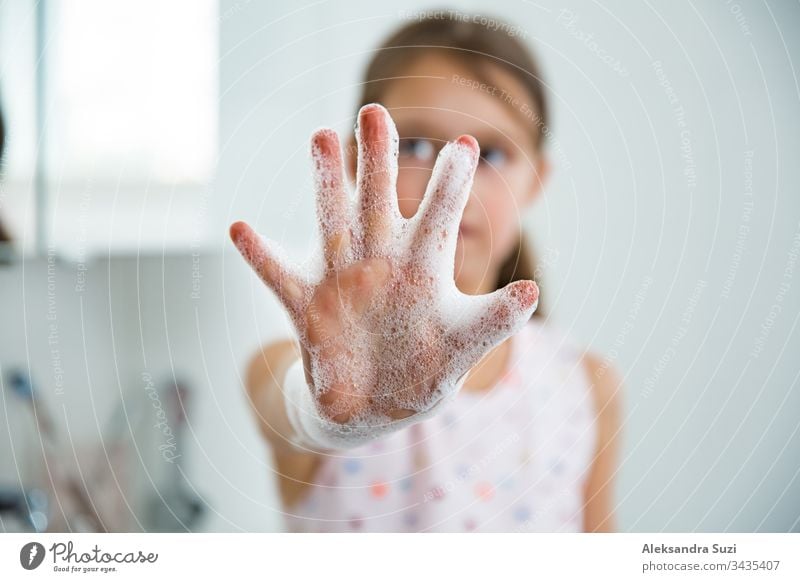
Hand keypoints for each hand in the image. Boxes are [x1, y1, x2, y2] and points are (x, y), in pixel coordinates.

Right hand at [230, 104, 537, 442]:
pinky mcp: (306, 306)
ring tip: (321, 137)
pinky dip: (260, 256)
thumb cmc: (425, 368)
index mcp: (423, 266)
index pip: (438, 215)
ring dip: (325, 184)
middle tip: (376, 111)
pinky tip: (241, 228)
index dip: (450, 183)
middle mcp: (380, 259)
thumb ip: (495, 319)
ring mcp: (340, 278)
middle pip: (378, 199)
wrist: (375, 405)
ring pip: (331, 220)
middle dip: (378, 159)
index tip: (464, 144)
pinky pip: (279, 276)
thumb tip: (534, 291)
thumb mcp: (464, 344)